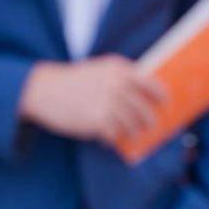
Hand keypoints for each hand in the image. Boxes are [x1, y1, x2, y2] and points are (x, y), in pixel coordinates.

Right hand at [19, 58, 167, 147]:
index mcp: (119, 69)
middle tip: (149, 126)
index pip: (151, 83)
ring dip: (132, 133)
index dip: (161, 95)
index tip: (165, 103)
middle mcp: (117, 85)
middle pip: (144, 110)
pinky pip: (114, 136)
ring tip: (130, 135)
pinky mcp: (99, 121)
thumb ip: (120, 78)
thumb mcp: (98, 70)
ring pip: (132, 126)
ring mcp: (109, 104)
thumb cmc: (71, 81)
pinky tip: (106, 139)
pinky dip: (112, 139)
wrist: (43, 89)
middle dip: (149, 121)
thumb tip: (143, 96)